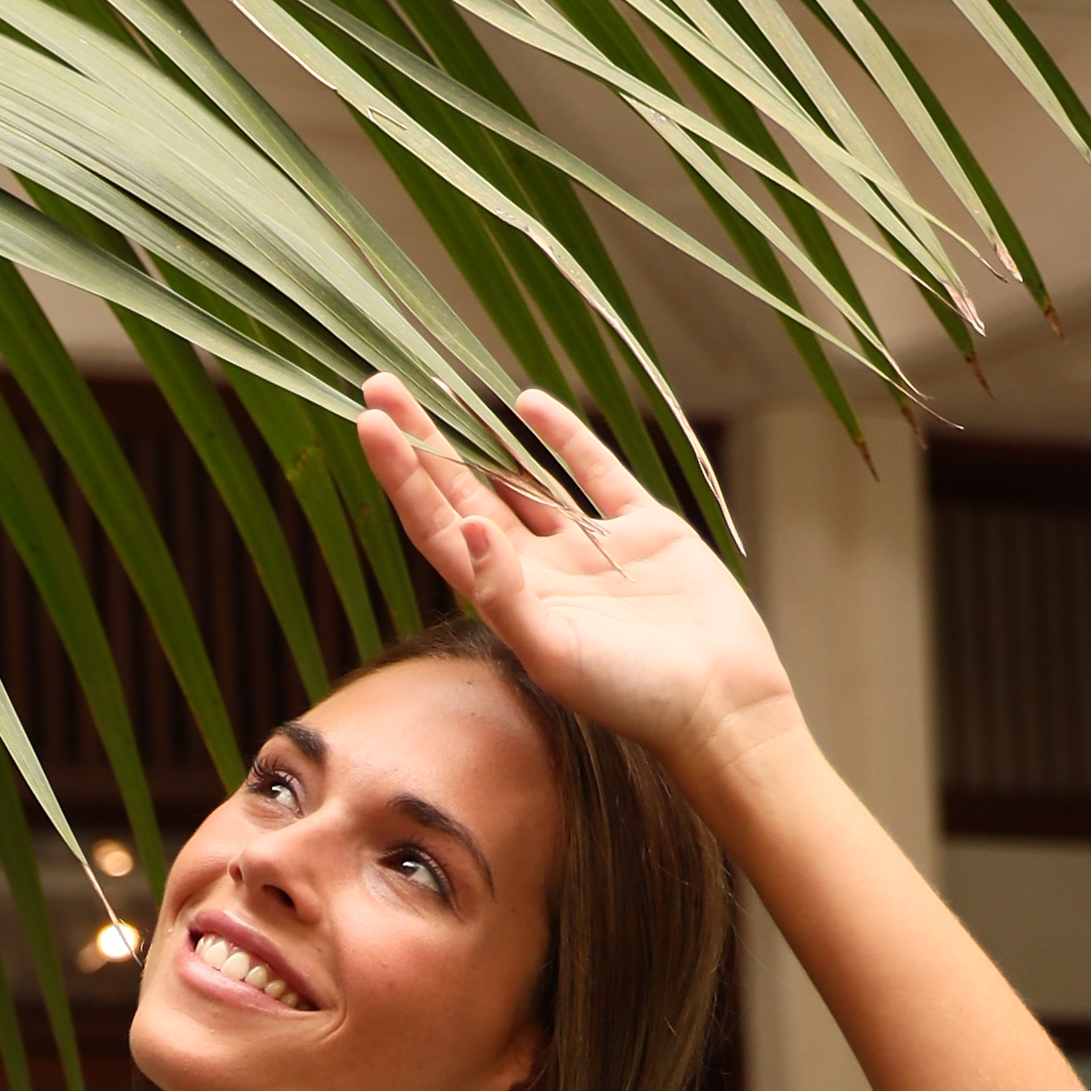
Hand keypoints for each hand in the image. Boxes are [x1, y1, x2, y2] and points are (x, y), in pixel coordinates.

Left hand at [358, 376, 796, 774]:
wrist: (721, 704)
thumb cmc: (633, 695)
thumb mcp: (555, 654)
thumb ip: (505, 596)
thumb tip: (469, 528)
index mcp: (509, 600)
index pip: (438, 527)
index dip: (403, 476)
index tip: (370, 423)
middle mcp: (541, 570)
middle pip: (467, 492)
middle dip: (425, 442)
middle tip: (382, 385)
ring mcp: (590, 548)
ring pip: (523, 479)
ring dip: (480, 436)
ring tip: (436, 386)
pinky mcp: (642, 531)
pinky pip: (595, 473)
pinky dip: (564, 438)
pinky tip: (528, 403)